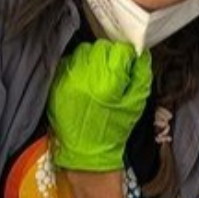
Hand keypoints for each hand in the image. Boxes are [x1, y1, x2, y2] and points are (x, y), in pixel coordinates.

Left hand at [48, 40, 151, 171]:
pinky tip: (85, 78)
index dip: (127, 55)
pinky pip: (70, 61)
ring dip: (94, 58)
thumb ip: (141, 76)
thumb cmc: (114, 128)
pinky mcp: (57, 82)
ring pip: (84, 51)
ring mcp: (68, 78)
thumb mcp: (137, 104)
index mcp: (108, 82)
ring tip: (99, 74)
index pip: (119, 51)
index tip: (129, 63)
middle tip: (115, 70)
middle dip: (110, 55)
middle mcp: (85, 76)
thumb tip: (141, 55)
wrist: (86, 149)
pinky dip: (79, 65)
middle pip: (100, 47)